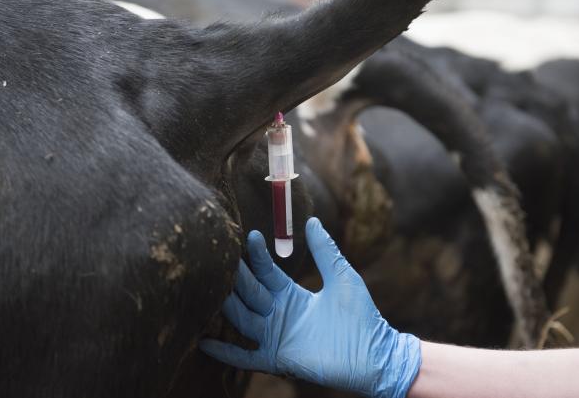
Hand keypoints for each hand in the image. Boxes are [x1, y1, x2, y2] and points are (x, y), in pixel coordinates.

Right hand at [200, 217, 420, 397]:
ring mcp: (275, 336)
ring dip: (226, 306)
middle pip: (249, 292)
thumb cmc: (362, 317)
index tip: (249, 235)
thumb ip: (325, 251)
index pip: (265, 272)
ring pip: (242, 318)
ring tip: (209, 290)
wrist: (375, 355)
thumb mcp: (342, 277)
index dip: (257, 255)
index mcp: (290, 294)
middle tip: (218, 257)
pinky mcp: (277, 359)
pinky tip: (204, 342)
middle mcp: (278, 313)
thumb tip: (312, 220)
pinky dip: (225, 351)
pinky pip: (245, 356)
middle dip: (235, 277)